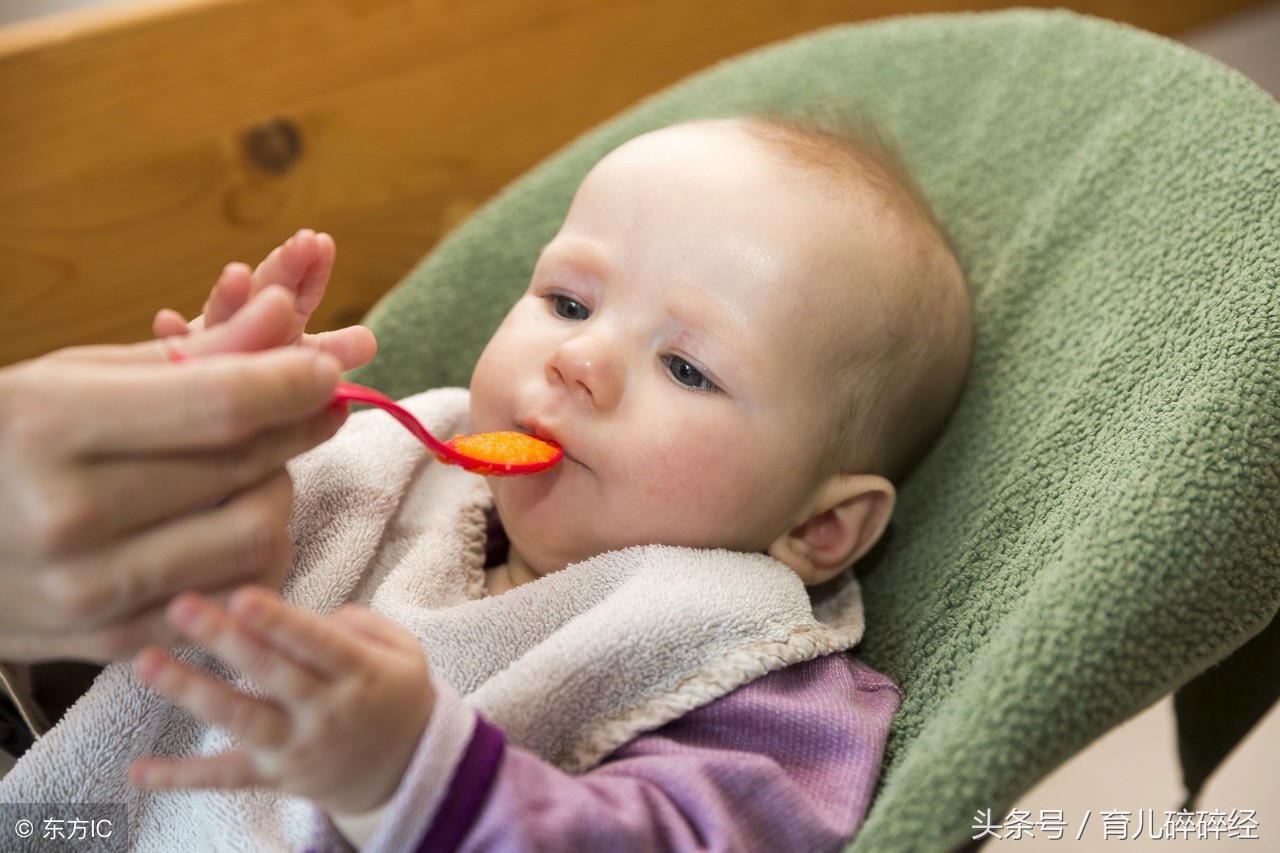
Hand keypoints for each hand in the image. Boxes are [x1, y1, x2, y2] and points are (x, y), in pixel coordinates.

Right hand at [0, 288, 348, 661]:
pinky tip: (233, 522)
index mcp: (45, 426)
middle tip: (306, 405)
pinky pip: (235, 595)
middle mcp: (65, 514)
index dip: (293, 381)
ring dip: (279, 492)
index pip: (219, 405)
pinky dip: (256, 554)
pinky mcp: (109, 640)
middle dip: (294, 427)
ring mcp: (86, 589)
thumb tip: (284, 312)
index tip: (325, 370)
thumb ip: (190, 353)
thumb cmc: (4, 440)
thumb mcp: (77, 375)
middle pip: (245, 468)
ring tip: (257, 467)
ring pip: (256, 536)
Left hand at [129, 587, 434, 815]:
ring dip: (191, 690)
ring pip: (240, 718)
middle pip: (270, 673)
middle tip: (182, 607)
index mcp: (361, 674)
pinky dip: (179, 777)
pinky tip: (136, 770)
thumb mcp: (405, 651)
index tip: (243, 595)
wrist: (405, 769)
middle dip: (225, 639)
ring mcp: (295, 747)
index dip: (280, 622)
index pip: (318, 644)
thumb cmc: (395, 693)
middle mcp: (326, 712)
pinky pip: (223, 778)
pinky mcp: (272, 776)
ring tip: (147, 663)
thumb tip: (309, 616)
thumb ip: (363, 625)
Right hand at [153, 229, 375, 370]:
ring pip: (223, 318)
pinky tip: (166, 321)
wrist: (208, 408)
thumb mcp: (301, 365)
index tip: (323, 243)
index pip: (299, 289)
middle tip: (305, 243)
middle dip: (284, 267)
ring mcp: (209, 339)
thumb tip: (370, 341)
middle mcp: (244, 321)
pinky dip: (172, 337)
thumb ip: (331, 351)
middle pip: (265, 291)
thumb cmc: (261, 378)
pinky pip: (175, 353)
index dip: (311, 269)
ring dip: (230, 295)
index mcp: (278, 319)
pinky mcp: (176, 362)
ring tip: (238, 275)